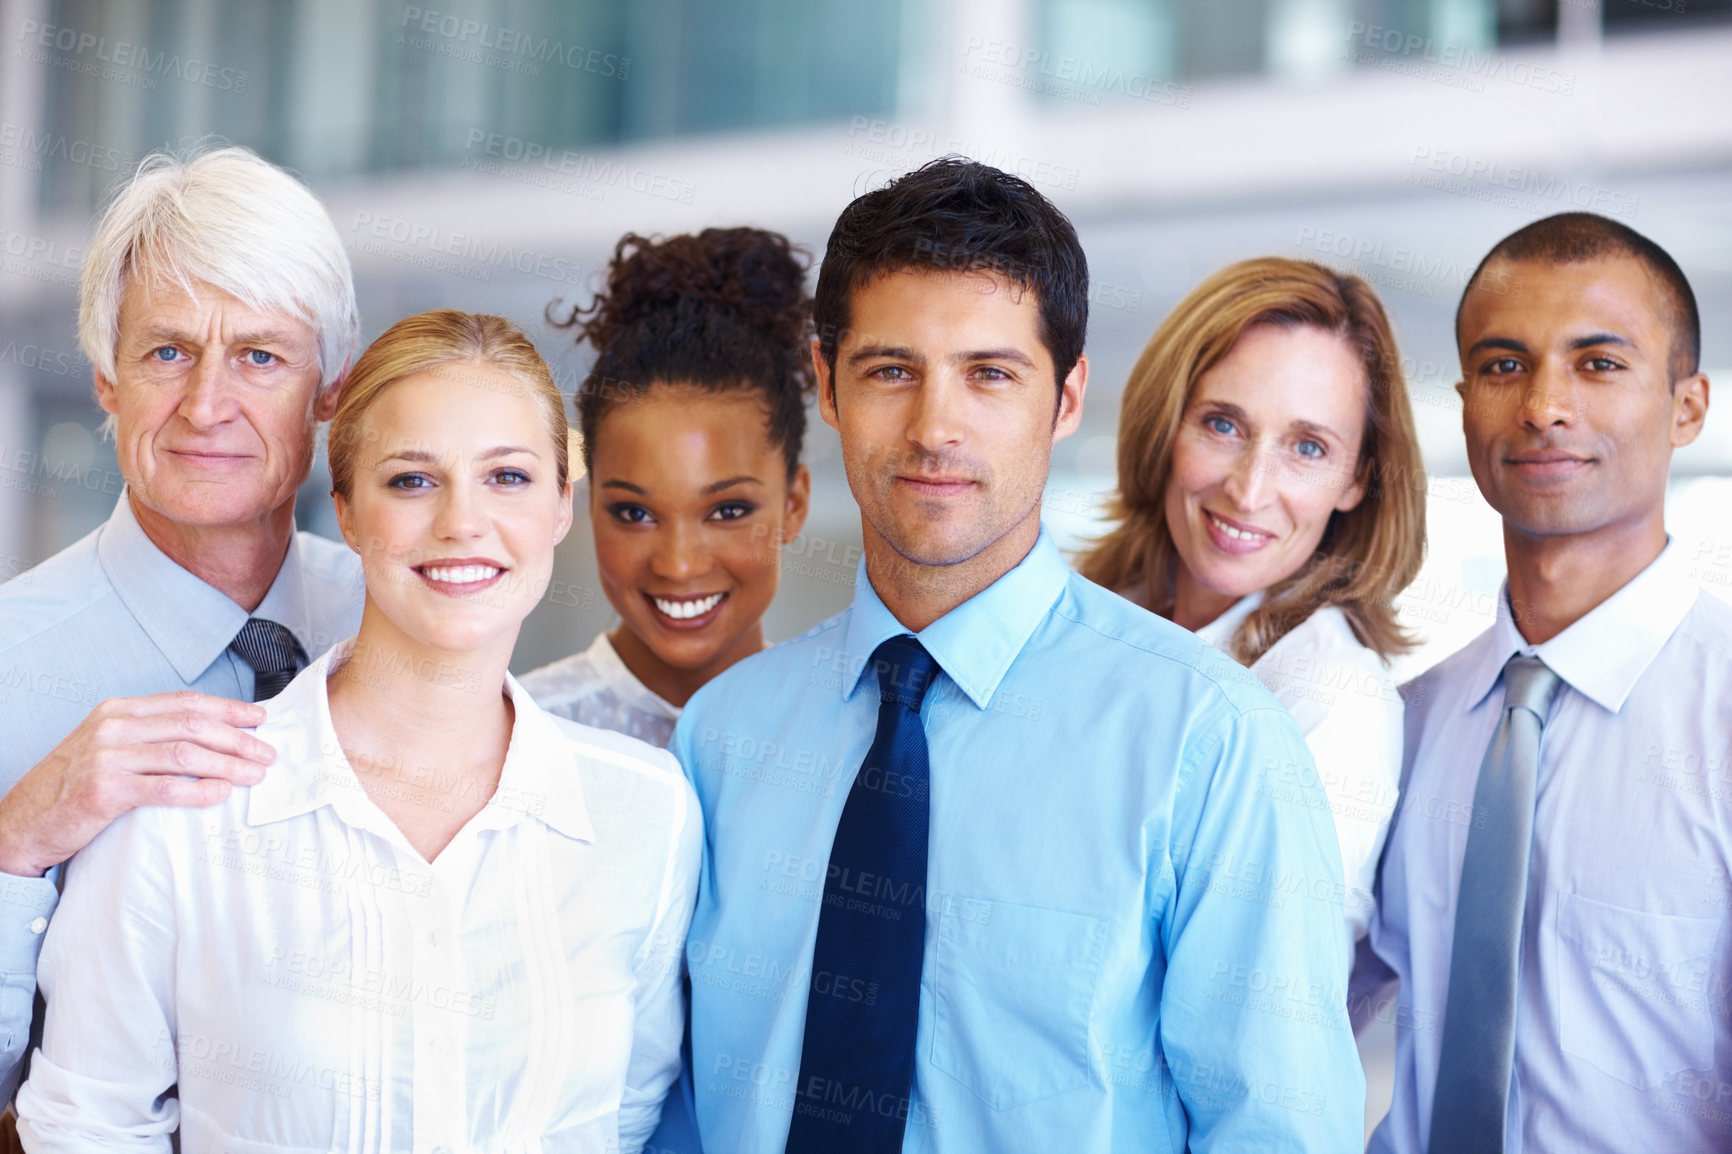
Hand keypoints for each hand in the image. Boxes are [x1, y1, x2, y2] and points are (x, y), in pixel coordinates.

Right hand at [0, 692, 274, 877]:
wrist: (21, 824)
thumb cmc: (73, 788)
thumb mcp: (108, 748)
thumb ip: (149, 736)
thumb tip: (210, 736)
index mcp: (117, 711)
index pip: (185, 702)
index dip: (228, 708)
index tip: (260, 718)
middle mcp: (112, 728)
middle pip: (192, 724)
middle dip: (238, 738)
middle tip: (268, 752)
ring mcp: (106, 758)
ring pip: (185, 754)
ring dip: (228, 764)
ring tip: (256, 775)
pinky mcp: (104, 791)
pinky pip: (165, 788)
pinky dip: (199, 790)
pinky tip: (221, 794)